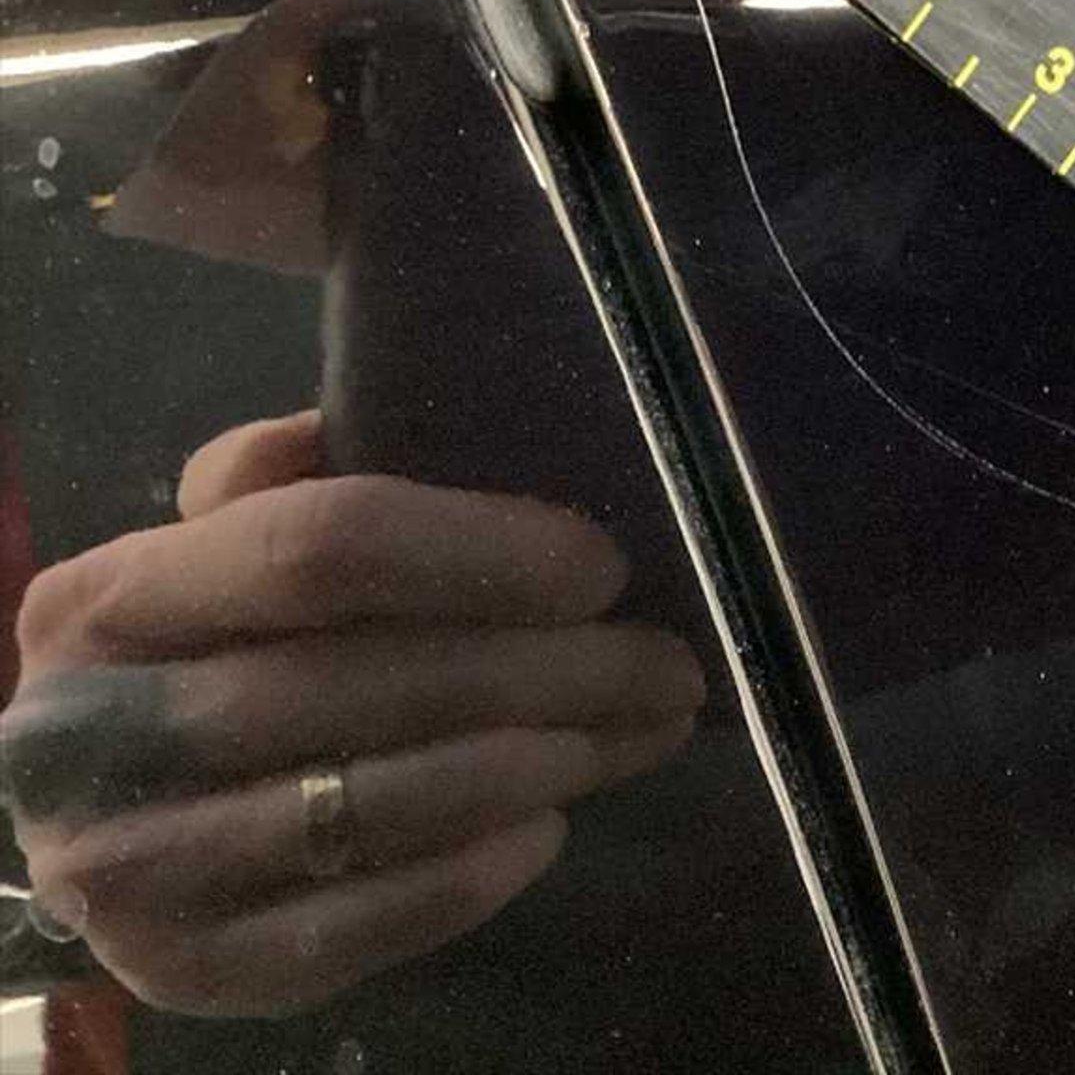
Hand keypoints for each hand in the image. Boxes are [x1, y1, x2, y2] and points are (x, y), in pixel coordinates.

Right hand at [0, 411, 703, 1015]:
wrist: (119, 814)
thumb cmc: (216, 647)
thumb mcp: (234, 539)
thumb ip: (301, 478)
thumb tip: (416, 420)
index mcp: (110, 594)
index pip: (318, 546)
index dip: (480, 551)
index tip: (601, 566)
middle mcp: (90, 733)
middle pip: (363, 683)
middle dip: (546, 668)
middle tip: (667, 660)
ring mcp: (127, 867)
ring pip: (367, 805)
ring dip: (532, 762)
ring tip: (640, 728)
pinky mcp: (185, 970)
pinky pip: (350, 931)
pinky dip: (466, 878)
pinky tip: (550, 827)